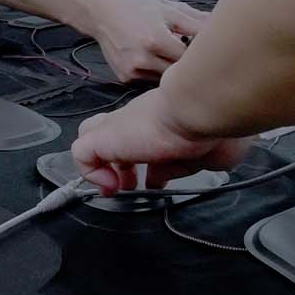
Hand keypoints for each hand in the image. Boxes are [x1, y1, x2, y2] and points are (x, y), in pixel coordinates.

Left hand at [72, 88, 252, 193]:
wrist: (199, 107)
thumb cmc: (212, 126)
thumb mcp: (200, 156)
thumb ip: (176, 168)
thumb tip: (157, 180)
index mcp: (160, 121)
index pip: (140, 133)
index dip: (140, 157)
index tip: (150, 178)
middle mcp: (137, 119)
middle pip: (109, 130)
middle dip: (116, 162)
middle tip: (128, 184)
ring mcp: (119, 125)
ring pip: (90, 135)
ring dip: (101, 166)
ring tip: (116, 187)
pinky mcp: (105, 137)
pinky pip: (82, 154)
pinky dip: (92, 173)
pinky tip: (112, 185)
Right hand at [82, 0, 204, 82]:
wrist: (103, 13)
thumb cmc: (137, 8)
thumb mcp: (167, 10)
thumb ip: (193, 22)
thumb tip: (217, 28)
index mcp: (156, 40)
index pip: (187, 58)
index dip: (195, 54)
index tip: (201, 50)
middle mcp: (142, 58)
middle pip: (176, 72)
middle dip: (183, 65)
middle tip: (187, 54)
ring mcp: (132, 70)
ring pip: (163, 79)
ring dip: (169, 71)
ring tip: (168, 54)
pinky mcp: (125, 77)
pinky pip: (148, 80)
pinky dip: (153, 73)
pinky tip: (152, 59)